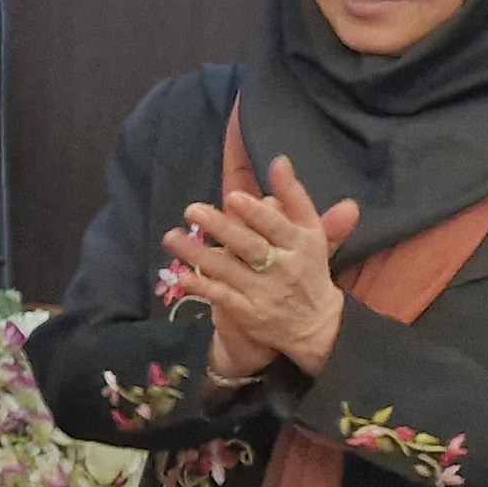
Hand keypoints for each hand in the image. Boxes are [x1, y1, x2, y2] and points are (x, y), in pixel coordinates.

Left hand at [163, 158, 365, 376]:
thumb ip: (296, 197)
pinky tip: (181, 275)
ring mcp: (263, 290)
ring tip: (171, 236)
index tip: (234, 197)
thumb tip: (280, 160)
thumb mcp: (312, 234)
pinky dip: (202, 286)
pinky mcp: (248, 311)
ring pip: (228, 269)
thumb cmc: (307, 267)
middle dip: (222, 228)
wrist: (316, 325)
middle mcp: (283, 267)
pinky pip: (221, 296)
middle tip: (192, 210)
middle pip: (250, 245)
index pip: (278, 225)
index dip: (257, 213)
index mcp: (301, 243)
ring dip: (198, 253)